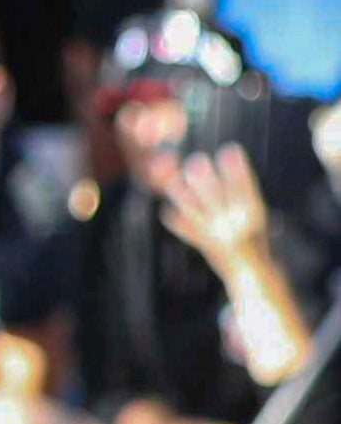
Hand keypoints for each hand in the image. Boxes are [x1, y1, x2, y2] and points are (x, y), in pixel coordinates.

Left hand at [157, 140, 273, 264]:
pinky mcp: (208, 248)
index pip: (245, 187)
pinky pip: (190, 234)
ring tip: (173, 183)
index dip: (238, 169)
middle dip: (206, 180)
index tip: (231, 149)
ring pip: (198, 213)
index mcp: (255, 215)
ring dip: (185, 198)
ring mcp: (221, 237)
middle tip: (196, 161)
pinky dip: (178, 223)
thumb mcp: (257, 217)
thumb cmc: (256, 239)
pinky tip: (166, 212)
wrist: (255, 275)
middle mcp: (238, 225)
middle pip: (218, 198)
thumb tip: (230, 165)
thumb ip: (244, 195)